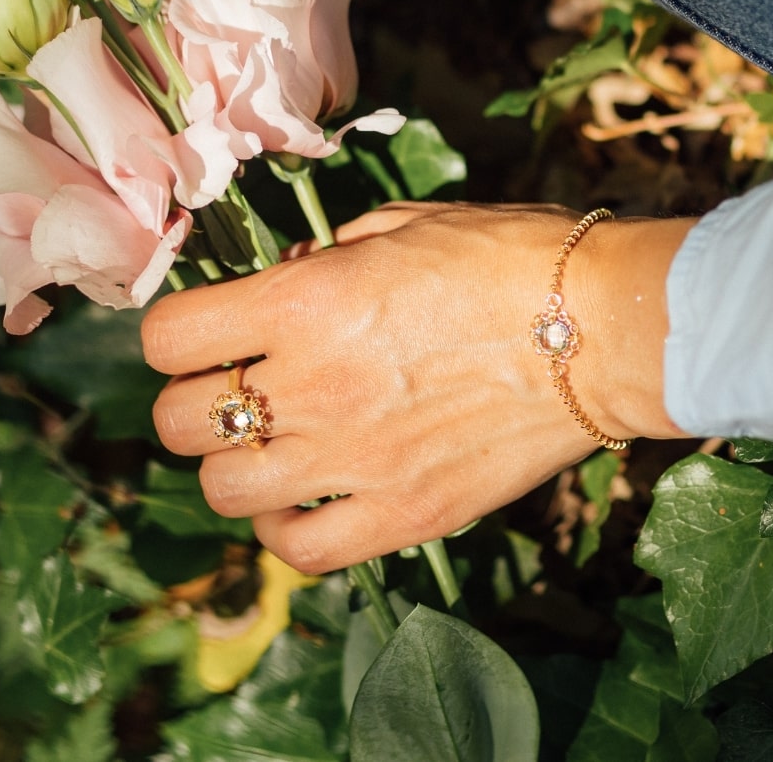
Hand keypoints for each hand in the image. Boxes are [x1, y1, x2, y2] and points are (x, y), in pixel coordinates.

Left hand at [142, 202, 694, 571]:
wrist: (604, 327)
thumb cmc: (513, 258)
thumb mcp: (408, 223)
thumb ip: (328, 255)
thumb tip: (286, 281)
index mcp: (306, 303)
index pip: (168, 337)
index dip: (177, 333)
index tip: (207, 330)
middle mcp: (312, 387)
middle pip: (178, 422)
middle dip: (195, 397)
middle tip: (239, 383)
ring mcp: (354, 461)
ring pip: (224, 492)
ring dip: (235, 463)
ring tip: (274, 442)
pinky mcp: (402, 514)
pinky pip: (298, 549)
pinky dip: (284, 526)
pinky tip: (306, 497)